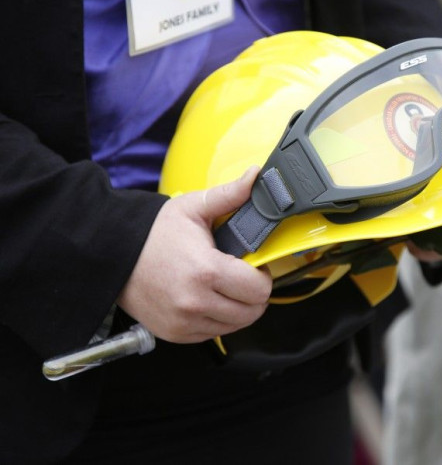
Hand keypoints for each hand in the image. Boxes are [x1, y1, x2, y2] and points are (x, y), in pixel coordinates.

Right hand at [117, 166, 271, 342]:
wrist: (111, 255)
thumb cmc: (153, 232)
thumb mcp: (192, 207)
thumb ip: (229, 195)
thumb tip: (255, 175)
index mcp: (206, 271)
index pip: (259, 289)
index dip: (262, 275)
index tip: (253, 265)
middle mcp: (195, 303)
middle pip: (252, 312)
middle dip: (254, 293)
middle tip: (241, 275)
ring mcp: (184, 322)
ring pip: (235, 325)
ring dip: (238, 308)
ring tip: (224, 286)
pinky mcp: (175, 333)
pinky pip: (213, 333)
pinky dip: (218, 319)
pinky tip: (208, 298)